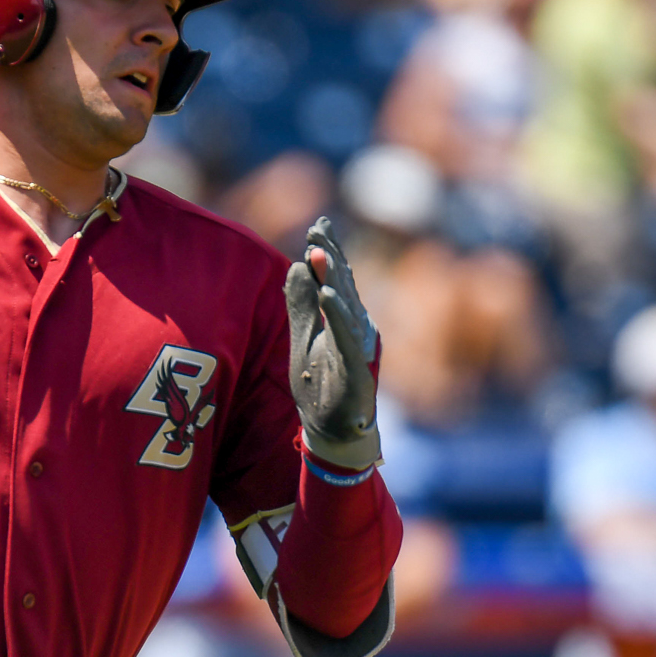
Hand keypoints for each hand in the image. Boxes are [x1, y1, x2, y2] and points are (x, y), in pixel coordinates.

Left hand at [284, 217, 381, 472]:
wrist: (333, 431)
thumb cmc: (319, 384)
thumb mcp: (303, 339)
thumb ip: (300, 305)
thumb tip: (296, 266)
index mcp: (343, 319)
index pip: (336, 279)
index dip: (329, 252)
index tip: (319, 225)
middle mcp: (356, 328)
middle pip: (343, 286)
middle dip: (330, 257)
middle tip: (317, 231)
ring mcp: (359, 348)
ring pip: (347, 307)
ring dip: (333, 279)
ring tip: (318, 253)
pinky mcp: (358, 369)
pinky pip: (347, 338)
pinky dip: (338, 316)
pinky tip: (328, 296)